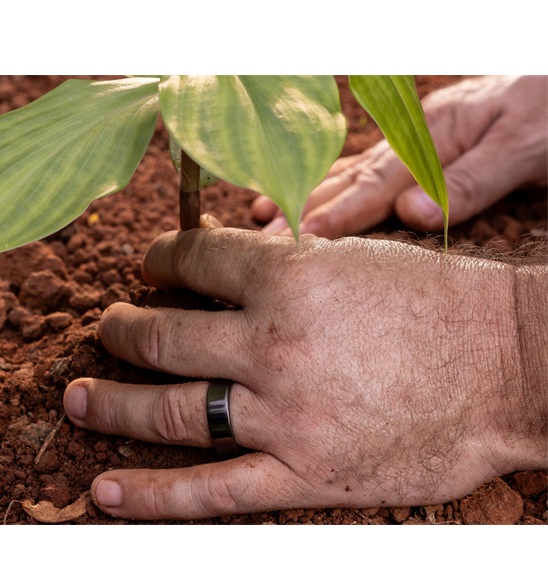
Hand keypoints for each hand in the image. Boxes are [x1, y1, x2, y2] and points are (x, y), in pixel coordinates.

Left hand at [63, 228, 542, 519]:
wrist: (507, 363)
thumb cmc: (438, 301)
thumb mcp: (357, 260)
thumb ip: (289, 262)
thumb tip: (235, 261)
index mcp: (290, 278)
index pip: (197, 260)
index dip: (161, 257)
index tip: (148, 264)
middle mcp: (275, 345)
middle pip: (166, 338)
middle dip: (123, 329)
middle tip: (105, 326)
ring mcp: (285, 415)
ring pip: (171, 413)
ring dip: (113, 403)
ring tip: (79, 397)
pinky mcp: (306, 474)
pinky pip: (213, 491)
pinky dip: (154, 495)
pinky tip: (106, 491)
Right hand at [252, 76, 547, 237]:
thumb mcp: (524, 144)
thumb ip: (470, 181)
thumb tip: (410, 213)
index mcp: (434, 135)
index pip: (376, 184)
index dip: (337, 213)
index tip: (301, 238)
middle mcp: (413, 138)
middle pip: (349, 179)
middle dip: (304, 210)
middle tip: (262, 238)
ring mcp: (412, 141)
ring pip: (349, 172)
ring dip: (307, 194)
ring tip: (263, 210)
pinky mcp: (418, 147)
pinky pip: (369, 166)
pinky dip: (336, 180)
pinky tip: (314, 188)